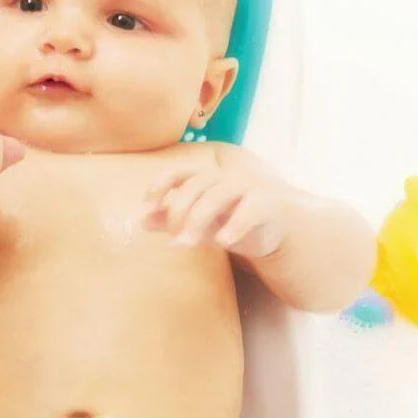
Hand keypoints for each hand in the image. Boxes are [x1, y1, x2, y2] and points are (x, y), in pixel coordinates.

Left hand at [143, 161, 292, 258]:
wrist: (278, 228)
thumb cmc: (232, 220)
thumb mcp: (198, 222)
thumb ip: (171, 219)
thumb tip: (140, 221)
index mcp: (205, 178)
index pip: (177, 173)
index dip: (159, 186)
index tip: (145, 207)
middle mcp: (224, 178)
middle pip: (194, 188)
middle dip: (178, 215)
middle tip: (174, 242)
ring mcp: (246, 187)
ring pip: (216, 197)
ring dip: (197, 222)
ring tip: (185, 245)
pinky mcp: (266, 202)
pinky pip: (249, 210)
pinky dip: (235, 225)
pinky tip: (223, 242)